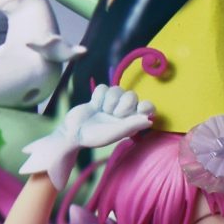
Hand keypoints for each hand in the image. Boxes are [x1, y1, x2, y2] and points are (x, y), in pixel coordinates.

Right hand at [20, 83, 152, 186]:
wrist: (73, 132)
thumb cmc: (95, 136)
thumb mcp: (115, 132)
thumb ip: (132, 124)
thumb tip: (150, 119)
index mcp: (131, 121)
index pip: (147, 108)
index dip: (146, 105)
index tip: (140, 109)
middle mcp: (123, 111)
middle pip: (131, 95)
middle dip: (122, 104)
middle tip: (114, 114)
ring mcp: (111, 103)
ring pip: (117, 89)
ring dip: (109, 100)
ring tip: (101, 111)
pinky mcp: (99, 97)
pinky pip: (104, 87)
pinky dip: (98, 95)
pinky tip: (94, 105)